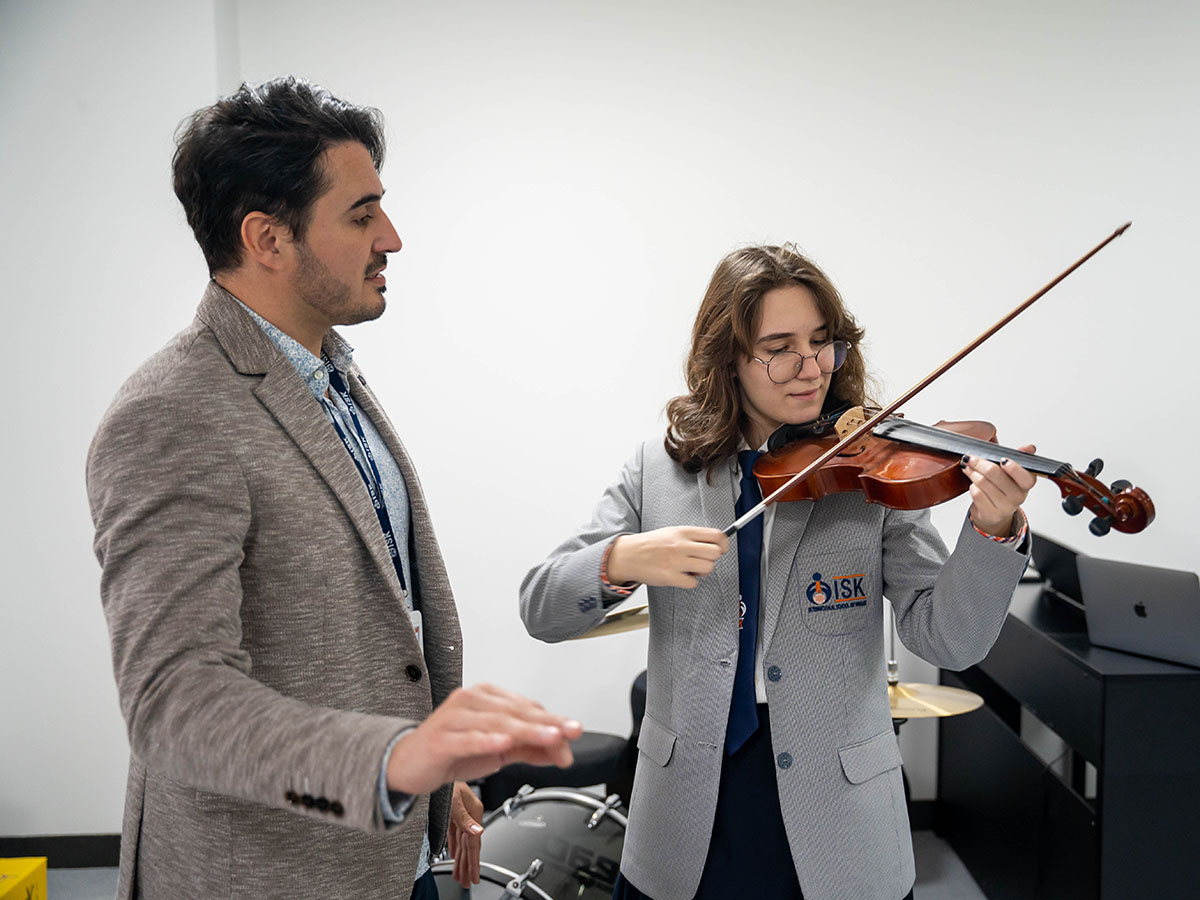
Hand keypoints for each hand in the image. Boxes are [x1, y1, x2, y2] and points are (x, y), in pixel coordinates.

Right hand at [385, 683, 582, 795]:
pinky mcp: (441, 739)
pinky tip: (503, 742)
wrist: (408, 764)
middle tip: (570, 732)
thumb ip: (529, 748)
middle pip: (516, 711)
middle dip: (547, 723)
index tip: (573, 735)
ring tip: (550, 736)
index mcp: (486, 697)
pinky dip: (487, 740)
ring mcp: (454, 718)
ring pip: (497, 722)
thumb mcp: (497, 750)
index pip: (526, 707)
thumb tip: (562, 750)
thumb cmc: (452, 750)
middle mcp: (471, 701)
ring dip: (527, 730)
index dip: (552, 722)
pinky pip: (467, 738)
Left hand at [447, 780, 482, 887]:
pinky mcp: (453, 812)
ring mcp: (462, 812)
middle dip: (468, 865)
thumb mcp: (452, 799)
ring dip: (461, 859)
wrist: (432, 763)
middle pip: (470, 844)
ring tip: (460, 874)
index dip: (474, 862)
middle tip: (467, 881)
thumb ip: (464, 818)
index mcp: (474, 809)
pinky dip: (455, 846)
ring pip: (463, 840)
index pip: (475, 842)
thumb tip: (478, 831)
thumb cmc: (443, 779)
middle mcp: (470, 811)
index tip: (474, 877)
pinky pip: (456, 834)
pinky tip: (454, 853)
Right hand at [606, 527, 728, 587]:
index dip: (724, 544)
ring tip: (690, 568)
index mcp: (683, 532)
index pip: (716, 535)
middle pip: (715, 553)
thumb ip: (693, 537)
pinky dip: (690, 581)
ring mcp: (675, 562)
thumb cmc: (651, 544)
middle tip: (703, 560)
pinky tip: (680, 575)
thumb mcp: (672, 532)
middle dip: (713, 559)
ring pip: (707, 568)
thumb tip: (716, 542)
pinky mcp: (670, 577)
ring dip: (702, 571)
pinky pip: (693, 582)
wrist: (628, 555)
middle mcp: (680, 545)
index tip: (722, 548)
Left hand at [964, 445, 1036, 536]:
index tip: (1002, 460)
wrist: (995, 512)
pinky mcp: (991, 514)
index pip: (1025, 476)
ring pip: (982, 482)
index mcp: (1027, 482)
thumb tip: (1029, 447)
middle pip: (994, 473)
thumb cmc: (1002, 488)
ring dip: (972, 472)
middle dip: (979, 463)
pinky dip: (972, 486)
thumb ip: (1020, 457)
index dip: (1013, 467)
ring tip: (968, 468)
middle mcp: (1018, 496)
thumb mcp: (1012, 471)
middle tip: (971, 458)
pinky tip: (973, 484)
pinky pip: (976, 494)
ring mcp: (1005, 506)